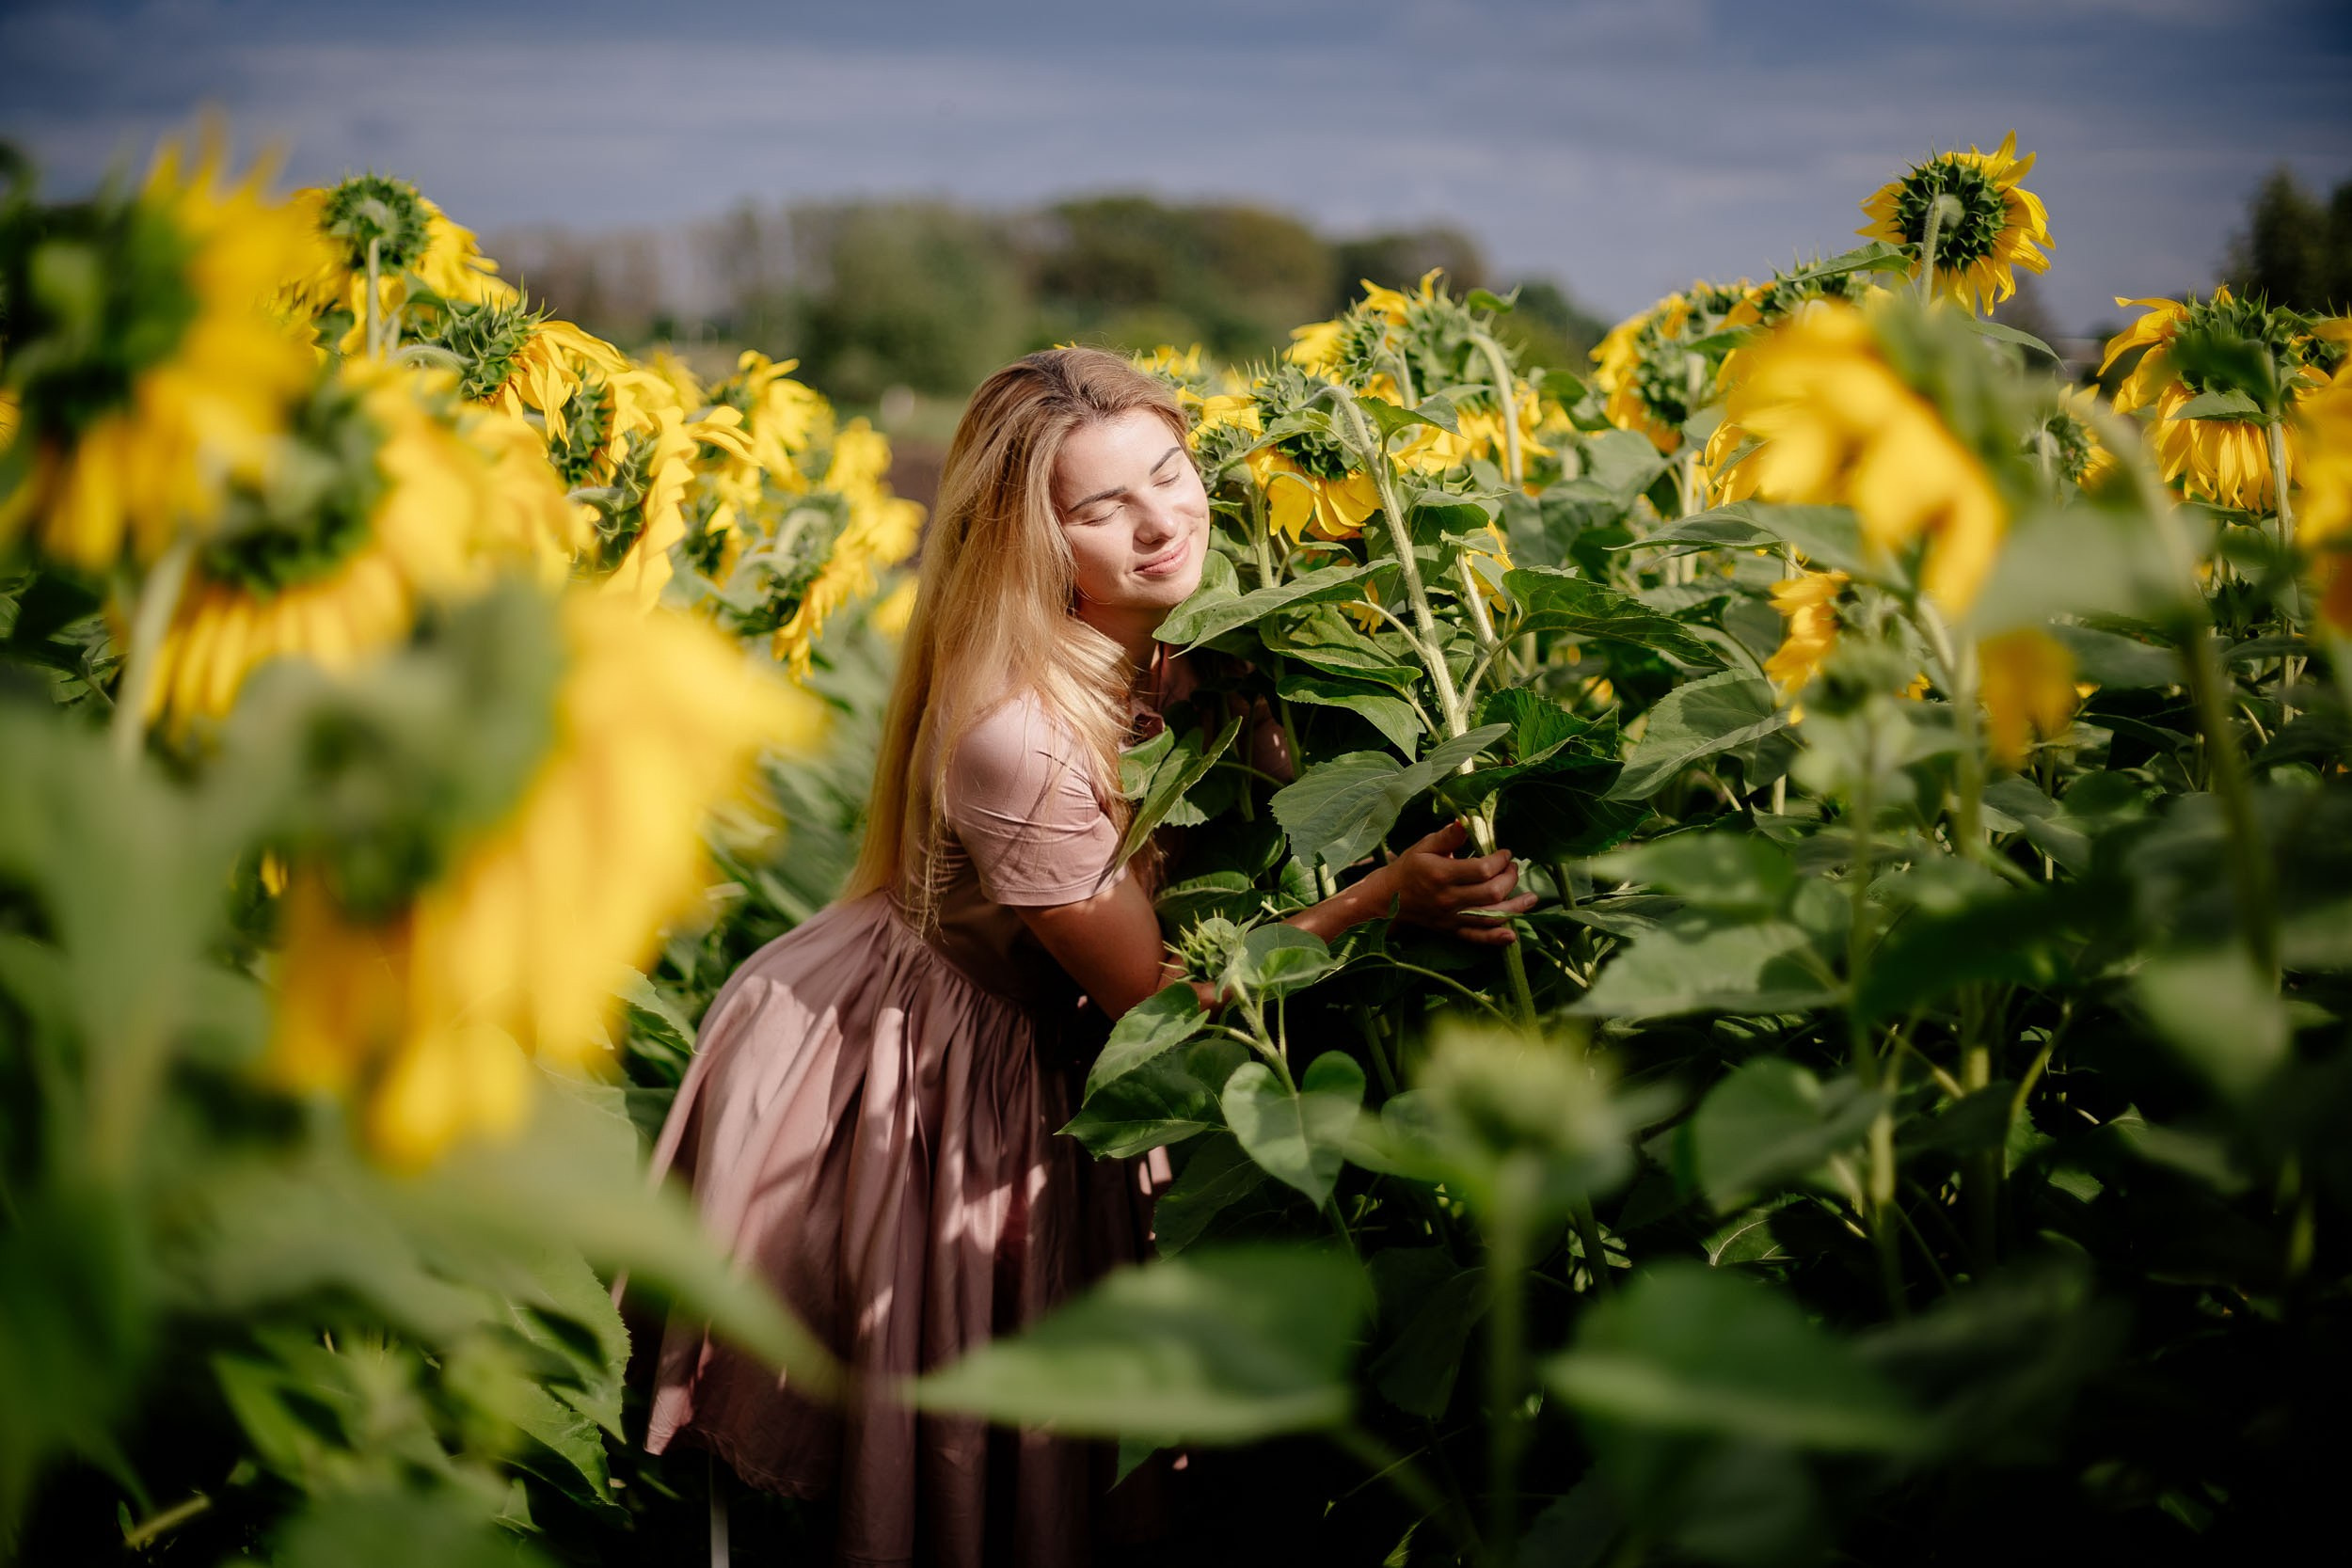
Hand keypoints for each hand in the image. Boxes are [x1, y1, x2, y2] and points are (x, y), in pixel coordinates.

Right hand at [1380, 820, 1540, 946]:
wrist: (1388, 899)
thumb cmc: (1409, 867)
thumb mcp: (1425, 846)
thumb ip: (1448, 836)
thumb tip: (1466, 821)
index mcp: (1442, 874)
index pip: (1482, 870)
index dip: (1500, 861)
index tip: (1505, 853)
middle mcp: (1449, 899)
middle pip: (1491, 893)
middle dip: (1510, 879)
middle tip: (1513, 868)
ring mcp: (1452, 918)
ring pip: (1490, 917)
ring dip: (1516, 908)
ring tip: (1531, 898)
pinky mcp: (1452, 930)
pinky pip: (1477, 937)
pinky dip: (1496, 938)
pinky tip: (1513, 934)